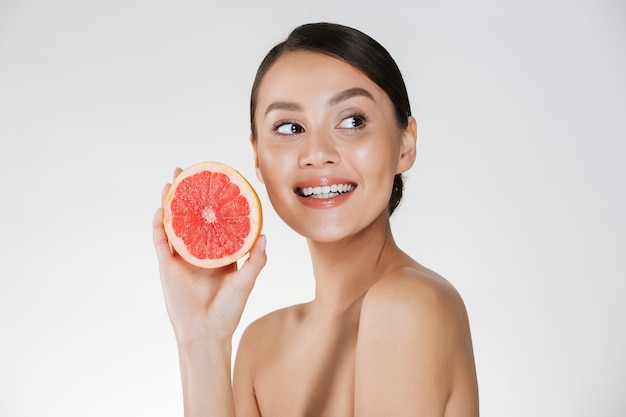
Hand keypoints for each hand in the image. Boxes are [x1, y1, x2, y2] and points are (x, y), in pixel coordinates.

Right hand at [153, 168, 266, 345]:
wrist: (207, 334)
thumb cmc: (228, 310)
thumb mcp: (246, 281)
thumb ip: (256, 260)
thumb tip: (265, 236)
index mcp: (217, 252)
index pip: (214, 220)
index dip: (212, 202)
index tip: (214, 181)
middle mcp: (198, 251)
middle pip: (191, 216)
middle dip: (187, 194)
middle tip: (186, 171)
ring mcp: (181, 258)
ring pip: (174, 224)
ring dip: (170, 203)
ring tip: (170, 183)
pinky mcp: (168, 267)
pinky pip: (161, 243)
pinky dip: (160, 226)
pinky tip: (161, 209)